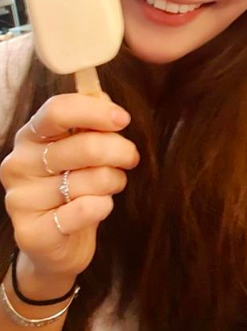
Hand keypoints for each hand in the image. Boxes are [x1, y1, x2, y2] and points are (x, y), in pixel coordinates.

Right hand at [0, 94, 138, 291]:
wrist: (58, 244)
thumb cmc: (76, 184)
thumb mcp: (82, 146)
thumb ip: (91, 120)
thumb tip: (105, 99)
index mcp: (30, 135)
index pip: (58, 110)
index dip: (96, 111)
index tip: (123, 119)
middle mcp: (18, 163)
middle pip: (84, 145)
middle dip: (120, 150)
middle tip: (130, 157)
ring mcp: (20, 199)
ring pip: (92, 179)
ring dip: (114, 180)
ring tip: (112, 184)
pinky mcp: (32, 232)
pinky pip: (86, 209)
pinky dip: (104, 206)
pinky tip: (100, 206)